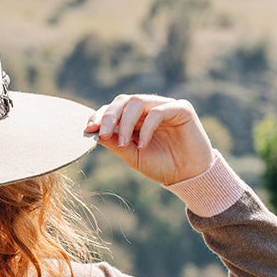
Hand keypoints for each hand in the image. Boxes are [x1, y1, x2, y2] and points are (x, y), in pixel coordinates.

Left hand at [86, 93, 213, 185]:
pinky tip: (142, 145)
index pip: (115, 108)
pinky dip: (146, 128)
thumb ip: (115, 144)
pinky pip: (158, 112)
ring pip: (138, 102)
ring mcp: (165, 106)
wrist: (188, 176)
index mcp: (136, 117)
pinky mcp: (182, 109)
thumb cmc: (161, 165)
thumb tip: (96, 132)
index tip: (89, 129)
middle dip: (109, 115)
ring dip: (125, 122)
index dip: (100, 115)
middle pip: (123, 100)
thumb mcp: (133, 156)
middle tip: (102, 132)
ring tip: (122, 143)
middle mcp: (149, 108)